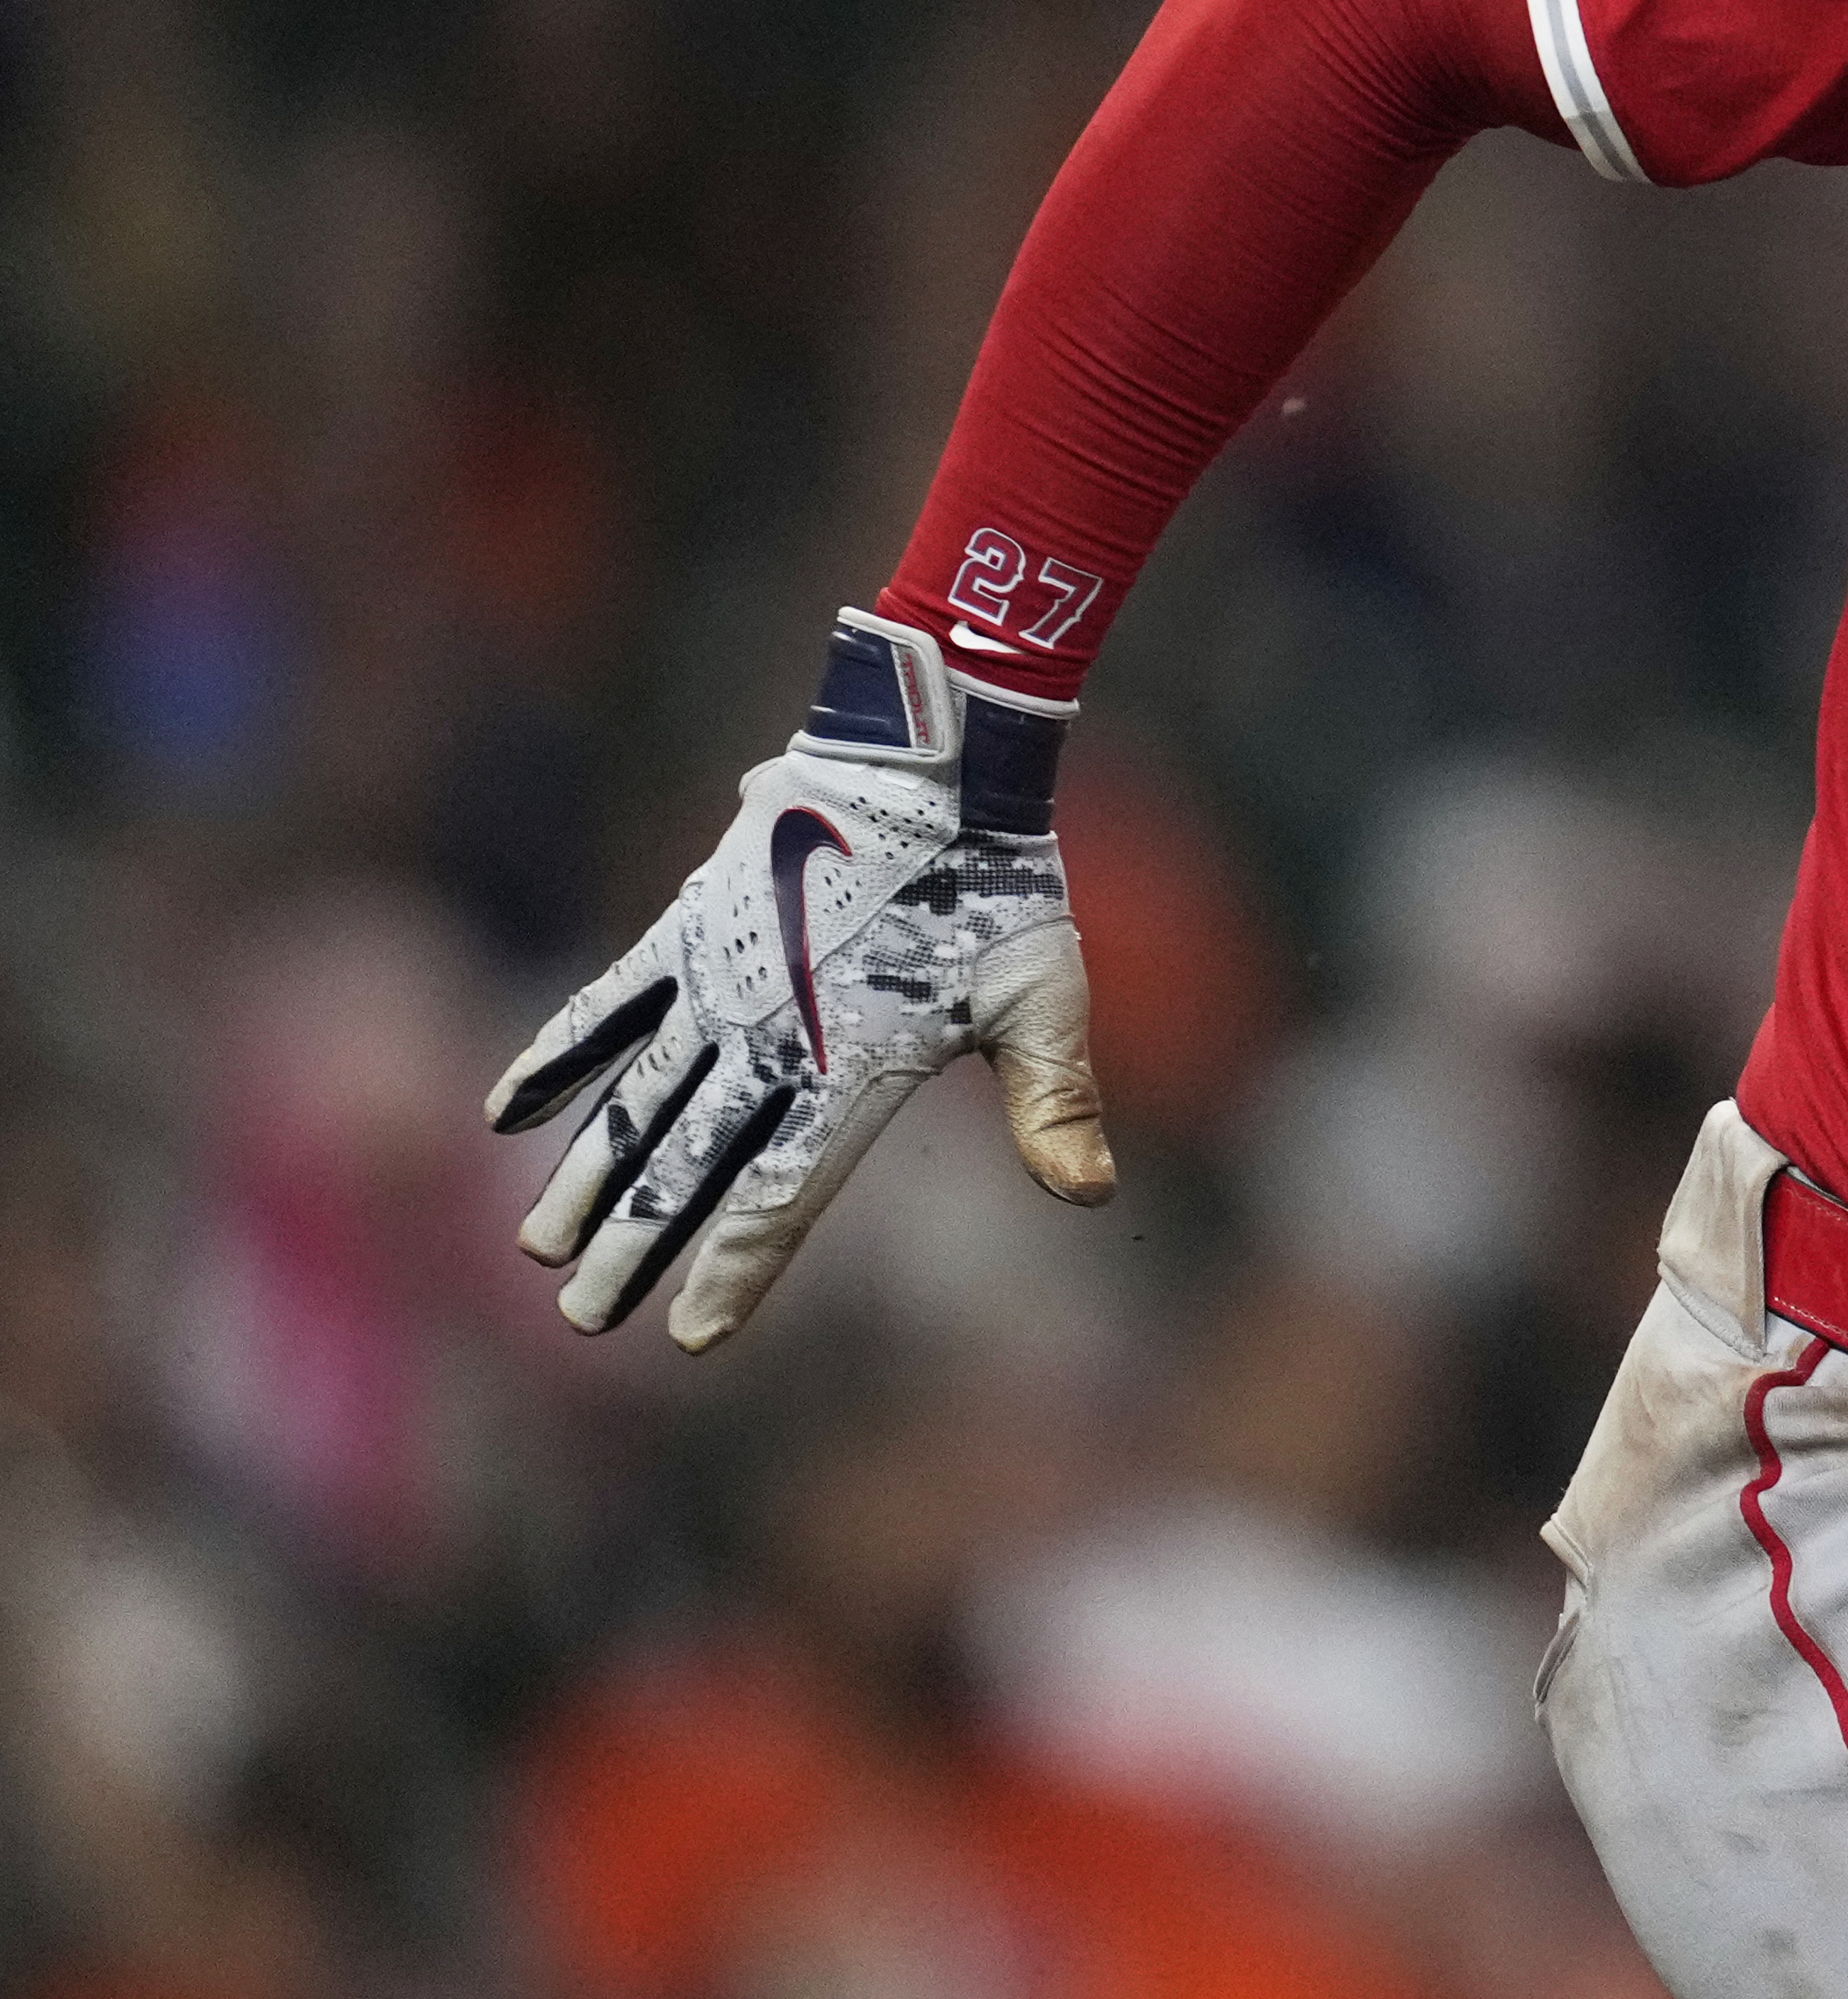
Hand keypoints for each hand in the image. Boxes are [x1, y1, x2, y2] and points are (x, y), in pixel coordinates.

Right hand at [490, 610, 1110, 1349]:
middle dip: (637, 1244)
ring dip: (587, 1174)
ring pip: (635, 1099)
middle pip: (690, 1162)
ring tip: (541, 1246)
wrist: (933, 760)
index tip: (689, 1335)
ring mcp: (719, 981)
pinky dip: (557, 1055)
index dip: (736, 1266)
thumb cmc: (1001, 884)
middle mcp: (772, 1035)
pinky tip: (506, 1112)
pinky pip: (609, 1003)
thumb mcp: (1044, 994)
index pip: (783, 1194)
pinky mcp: (689, 928)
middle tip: (582, 1319)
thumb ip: (1057, 1101)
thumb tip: (1094, 1197)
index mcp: (854, 1066)